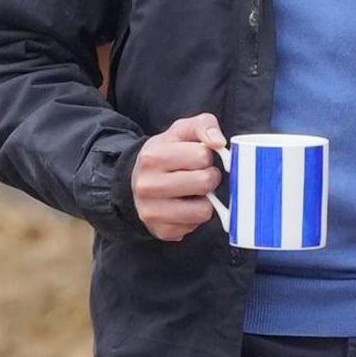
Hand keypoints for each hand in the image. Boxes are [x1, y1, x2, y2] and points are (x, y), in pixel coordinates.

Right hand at [134, 113, 226, 240]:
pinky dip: (195, 216)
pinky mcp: (161, 231)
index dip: (206, 156)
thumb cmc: (167, 154)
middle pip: (205, 182)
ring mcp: (152, 211)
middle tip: (199, 176)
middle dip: (209, 178)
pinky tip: (184, 206)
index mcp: (152, 156)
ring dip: (206, 200)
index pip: (202, 156)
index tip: (196, 159)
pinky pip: (196, 226)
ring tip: (193, 192)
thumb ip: (204, 125)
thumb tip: (219, 143)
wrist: (136, 182)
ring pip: (204, 210)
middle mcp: (148, 185)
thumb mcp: (181, 131)